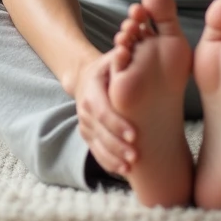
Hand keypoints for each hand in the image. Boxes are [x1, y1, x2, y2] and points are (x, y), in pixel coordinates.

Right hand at [73, 51, 137, 176]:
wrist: (86, 76)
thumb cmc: (109, 65)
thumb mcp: (113, 57)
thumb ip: (122, 56)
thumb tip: (125, 50)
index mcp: (92, 89)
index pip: (103, 111)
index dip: (117, 124)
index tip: (134, 136)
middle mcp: (84, 108)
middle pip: (100, 132)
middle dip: (117, 146)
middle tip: (136, 156)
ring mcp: (84, 123)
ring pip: (97, 144)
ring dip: (113, 157)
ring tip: (131, 167)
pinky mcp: (87, 133)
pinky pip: (95, 151)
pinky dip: (108, 161)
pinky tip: (123, 170)